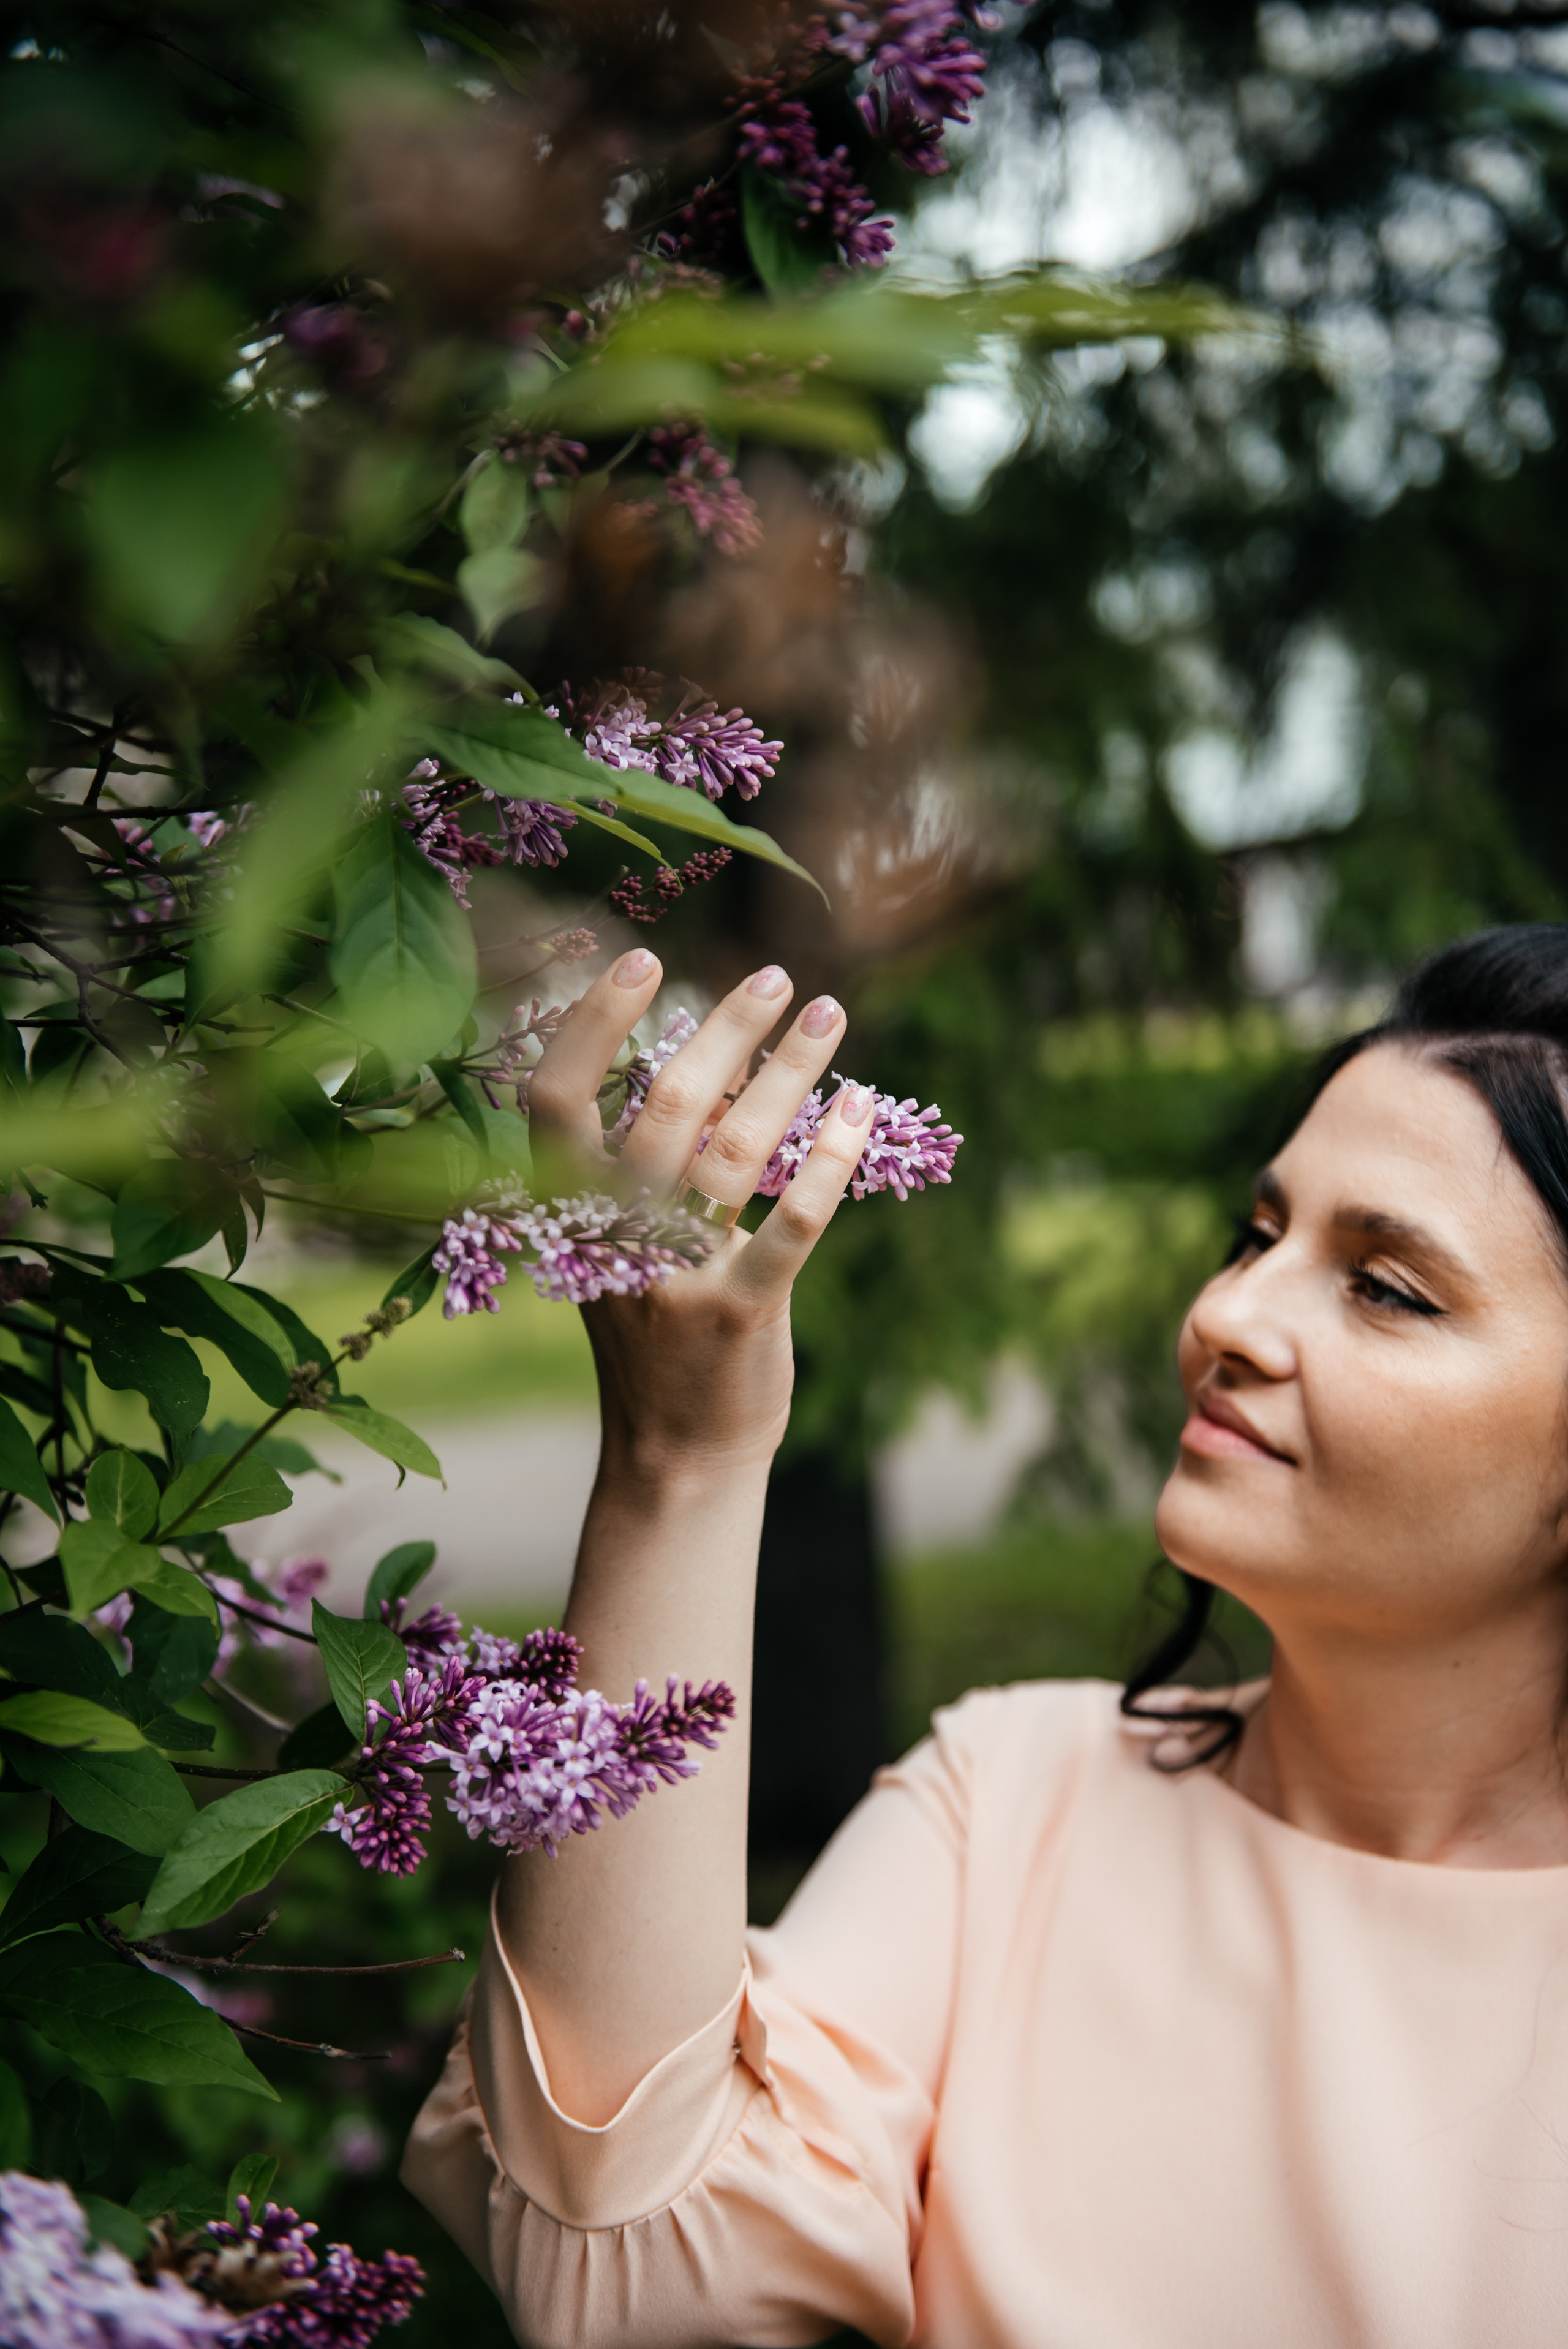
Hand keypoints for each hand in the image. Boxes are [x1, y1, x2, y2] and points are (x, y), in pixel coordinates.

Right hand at [527, 946, 873, 1475]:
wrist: (674, 1455)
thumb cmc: (653, 1334)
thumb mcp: (618, 1248)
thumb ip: (639, 1167)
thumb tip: (705, 1057)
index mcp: (571, 1214)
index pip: (556, 1101)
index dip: (594, 1024)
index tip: (644, 959)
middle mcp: (616, 1239)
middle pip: (666, 1106)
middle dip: (727, 1029)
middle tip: (776, 978)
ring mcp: (677, 1277)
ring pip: (737, 1149)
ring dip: (790, 1072)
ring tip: (828, 1017)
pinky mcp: (742, 1312)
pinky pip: (794, 1223)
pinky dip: (830, 1159)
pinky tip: (857, 1110)